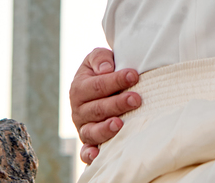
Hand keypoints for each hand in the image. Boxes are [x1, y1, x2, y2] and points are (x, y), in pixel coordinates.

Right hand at [69, 48, 141, 163]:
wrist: (99, 88)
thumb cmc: (102, 72)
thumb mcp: (97, 58)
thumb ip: (100, 58)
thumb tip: (106, 69)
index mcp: (79, 89)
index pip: (97, 86)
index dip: (115, 80)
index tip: (134, 76)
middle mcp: (78, 110)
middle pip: (96, 109)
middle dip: (117, 104)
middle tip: (136, 99)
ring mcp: (83, 128)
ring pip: (91, 131)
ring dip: (106, 129)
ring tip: (120, 124)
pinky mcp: (88, 143)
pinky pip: (85, 153)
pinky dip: (89, 155)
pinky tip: (98, 155)